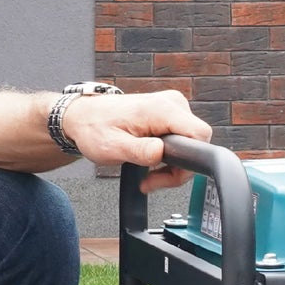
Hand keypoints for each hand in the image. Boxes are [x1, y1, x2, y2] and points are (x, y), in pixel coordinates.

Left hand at [60, 89, 210, 190]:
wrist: (83, 117)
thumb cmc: (94, 128)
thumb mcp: (112, 147)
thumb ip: (139, 151)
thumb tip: (161, 153)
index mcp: (161, 109)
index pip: (200, 135)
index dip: (189, 161)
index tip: (166, 175)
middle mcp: (172, 104)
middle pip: (197, 142)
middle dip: (178, 169)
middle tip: (153, 180)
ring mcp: (172, 107)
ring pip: (191, 144)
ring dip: (173, 165)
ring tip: (149, 174)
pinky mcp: (169, 114)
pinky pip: (182, 139)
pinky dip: (170, 156)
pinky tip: (152, 162)